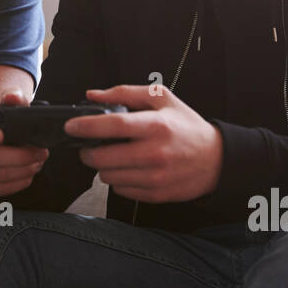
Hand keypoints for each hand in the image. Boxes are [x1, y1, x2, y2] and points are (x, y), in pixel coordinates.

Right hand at [0, 89, 48, 196]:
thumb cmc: (2, 119)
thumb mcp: (9, 103)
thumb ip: (14, 96)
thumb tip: (13, 97)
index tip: (1, 136)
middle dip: (19, 157)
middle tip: (40, 153)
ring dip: (21, 172)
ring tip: (37, 164)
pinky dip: (14, 185)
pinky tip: (26, 176)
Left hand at [64, 84, 223, 203]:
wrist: (216, 160)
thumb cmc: (186, 126)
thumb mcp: (162, 99)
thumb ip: (125, 93)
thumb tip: (92, 95)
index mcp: (156, 125)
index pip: (114, 125)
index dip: (86, 126)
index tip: (71, 126)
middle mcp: (155, 153)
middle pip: (104, 157)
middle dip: (88, 152)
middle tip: (89, 146)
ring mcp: (155, 177)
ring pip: (108, 176)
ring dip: (102, 167)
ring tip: (113, 156)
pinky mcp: (155, 194)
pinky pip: (120, 190)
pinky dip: (117, 180)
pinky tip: (128, 169)